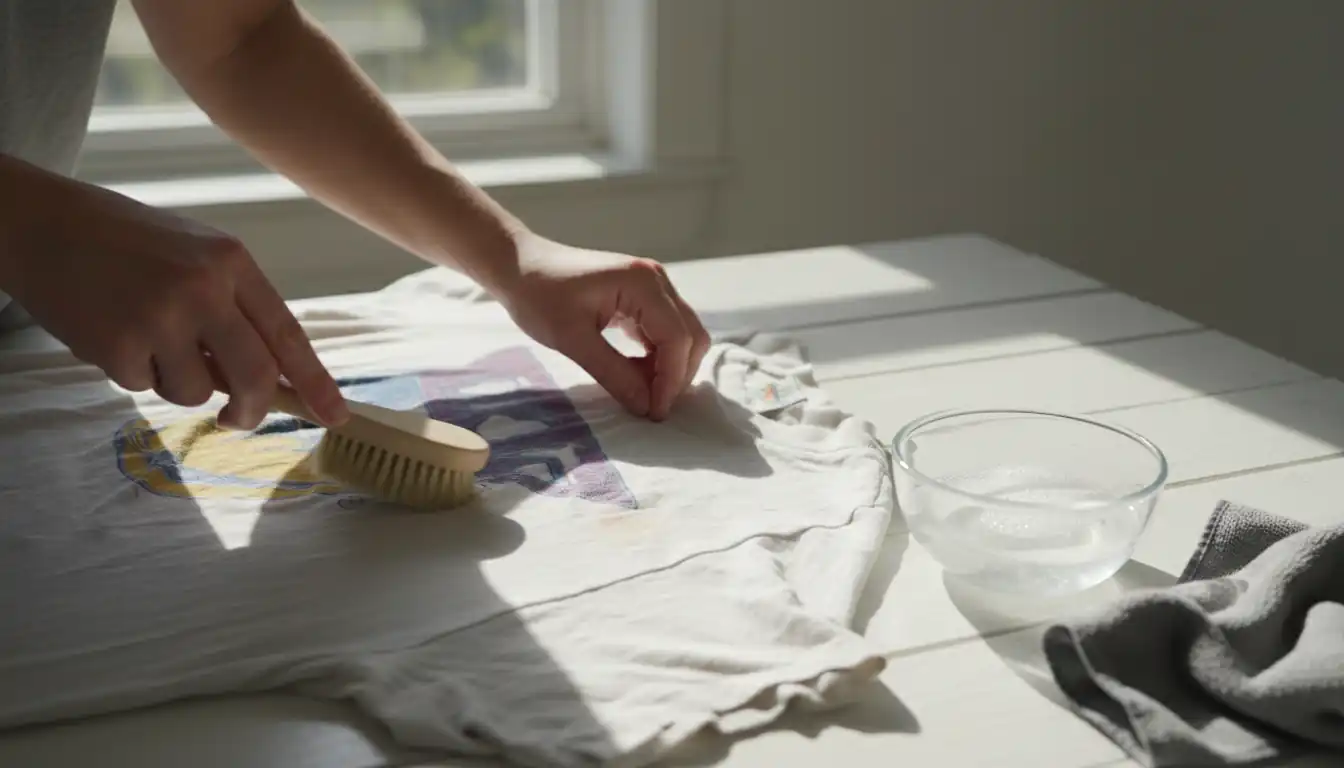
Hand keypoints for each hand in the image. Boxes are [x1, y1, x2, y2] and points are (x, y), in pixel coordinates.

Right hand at [5, 182, 347, 429]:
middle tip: (238, 419)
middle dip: (252, 410)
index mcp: (233, 262)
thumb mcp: (197, 256)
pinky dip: (132, 373)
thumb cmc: (127, 241)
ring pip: (194, 391)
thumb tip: (272, 380)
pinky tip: (111, 332)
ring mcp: (161, 316)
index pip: (287, 334)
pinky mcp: (119, 343)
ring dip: (175, 384)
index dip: (314, 381)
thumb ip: (236, 310)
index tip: (336, 416)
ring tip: (147, 342)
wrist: (42, 222)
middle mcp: (205, 288)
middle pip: (254, 375)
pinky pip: (143, 386)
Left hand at [496, 235, 710, 419]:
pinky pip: (665, 330)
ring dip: (669, 367)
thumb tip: (646, 408)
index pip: (677, 338)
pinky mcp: (643, 295)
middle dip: (676, 375)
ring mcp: (652, 285)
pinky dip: (658, 356)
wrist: (519, 265)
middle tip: (651, 408)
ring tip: (642, 394)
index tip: (654, 413)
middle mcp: (656, 280)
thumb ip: (613, 373)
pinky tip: (637, 374)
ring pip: (682, 334)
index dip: (671, 381)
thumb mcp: (572, 339)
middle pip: (690, 335)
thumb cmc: (538, 296)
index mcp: (642, 283)